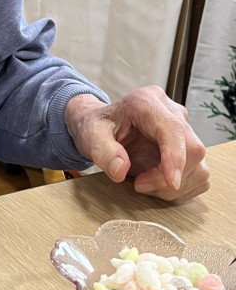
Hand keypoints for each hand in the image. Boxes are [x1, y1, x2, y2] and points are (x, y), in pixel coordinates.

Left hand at [64, 85, 209, 202]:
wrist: (100, 127)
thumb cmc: (96, 127)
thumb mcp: (90, 136)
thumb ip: (103, 152)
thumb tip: (120, 170)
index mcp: (147, 102)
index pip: (174, 130)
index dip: (176, 158)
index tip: (171, 183)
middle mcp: (171, 111)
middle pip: (192, 149)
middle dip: (168, 177)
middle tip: (139, 184)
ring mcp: (183, 128)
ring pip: (199, 165)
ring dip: (175, 186)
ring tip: (145, 183)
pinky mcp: (187, 146)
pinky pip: (198, 173)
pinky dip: (181, 188)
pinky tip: (157, 184)